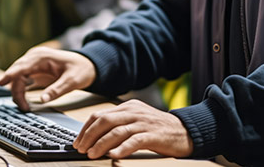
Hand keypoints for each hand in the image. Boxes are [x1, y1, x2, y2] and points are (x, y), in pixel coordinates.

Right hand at [0, 47, 95, 110]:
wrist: (87, 64)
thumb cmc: (80, 70)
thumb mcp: (72, 81)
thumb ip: (57, 90)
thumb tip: (42, 100)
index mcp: (42, 56)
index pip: (22, 65)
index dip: (10, 74)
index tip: (0, 83)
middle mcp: (34, 57)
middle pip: (17, 73)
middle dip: (16, 90)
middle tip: (23, 108)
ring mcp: (33, 62)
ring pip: (17, 77)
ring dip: (18, 92)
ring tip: (25, 107)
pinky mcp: (34, 68)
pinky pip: (22, 78)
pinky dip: (21, 89)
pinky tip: (24, 100)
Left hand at [73, 99, 192, 159]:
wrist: (186, 131)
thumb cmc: (158, 129)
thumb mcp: (137, 121)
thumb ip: (119, 125)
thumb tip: (95, 137)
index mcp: (128, 107)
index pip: (99, 115)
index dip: (85, 129)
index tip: (77, 141)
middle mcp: (134, 112)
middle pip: (104, 121)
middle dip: (89, 136)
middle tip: (80, 149)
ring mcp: (143, 122)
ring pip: (116, 131)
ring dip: (101, 144)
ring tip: (92, 154)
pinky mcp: (153, 135)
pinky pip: (134, 141)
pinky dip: (122, 148)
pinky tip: (113, 156)